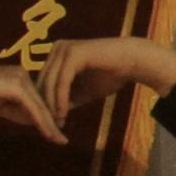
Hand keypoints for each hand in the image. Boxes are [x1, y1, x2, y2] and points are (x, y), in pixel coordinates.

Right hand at [0, 56, 69, 143]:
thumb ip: (14, 111)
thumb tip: (33, 121)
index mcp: (18, 76)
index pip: (37, 99)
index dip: (46, 117)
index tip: (55, 132)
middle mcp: (23, 74)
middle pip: (42, 102)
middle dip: (52, 122)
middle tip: (62, 140)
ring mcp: (21, 78)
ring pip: (40, 106)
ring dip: (50, 125)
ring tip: (60, 141)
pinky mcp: (16, 86)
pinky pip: (33, 108)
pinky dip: (42, 123)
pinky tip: (49, 135)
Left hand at [39, 34, 175, 117]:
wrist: (133, 60)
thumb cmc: (111, 74)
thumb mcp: (84, 90)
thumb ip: (68, 99)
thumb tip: (53, 117)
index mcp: (57, 53)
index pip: (43, 80)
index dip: (43, 103)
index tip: (48, 123)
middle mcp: (57, 48)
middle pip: (43, 81)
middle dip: (45, 106)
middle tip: (49, 127)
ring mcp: (64, 49)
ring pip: (50, 82)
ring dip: (51, 105)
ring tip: (56, 123)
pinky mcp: (73, 53)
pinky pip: (62, 81)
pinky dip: (61, 99)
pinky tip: (63, 114)